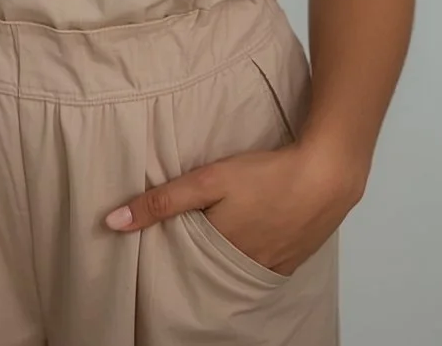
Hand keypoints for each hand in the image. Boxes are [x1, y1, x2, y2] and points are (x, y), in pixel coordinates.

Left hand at [103, 144, 366, 276]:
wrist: (329, 173)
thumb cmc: (268, 174)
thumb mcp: (208, 180)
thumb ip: (162, 201)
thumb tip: (112, 222)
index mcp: (220, 251)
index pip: (185, 260)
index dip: (173, 250)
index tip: (160, 241)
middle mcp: (246, 266)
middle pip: (212, 267)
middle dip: (199, 256)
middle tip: (192, 233)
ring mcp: (274, 266)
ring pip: (239, 267)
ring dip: (228, 255)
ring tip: (220, 233)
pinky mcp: (295, 259)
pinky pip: (266, 265)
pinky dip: (254, 254)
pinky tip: (254, 234)